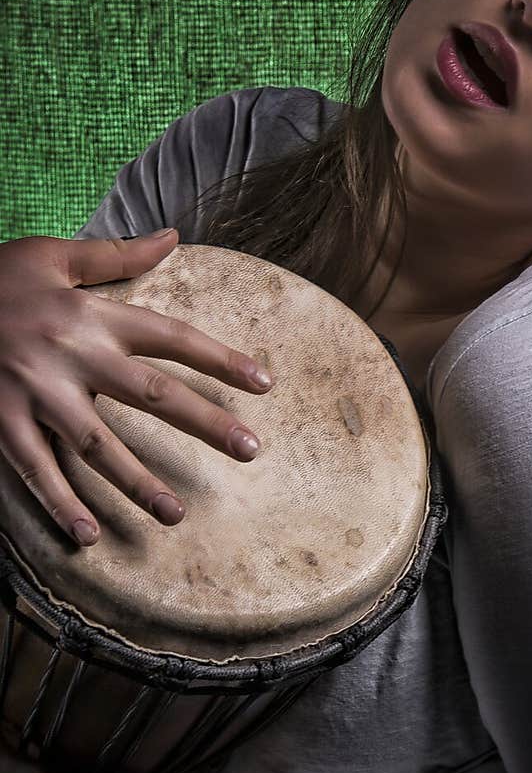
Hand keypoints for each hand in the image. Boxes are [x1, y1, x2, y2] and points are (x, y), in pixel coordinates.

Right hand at [0, 230, 274, 546]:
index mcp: (92, 314)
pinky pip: (34, 470)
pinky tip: (86, 535)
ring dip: (138, 482)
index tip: (264, 383)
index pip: (171, 338)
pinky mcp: (1, 421)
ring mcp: (35, 393)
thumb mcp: (52, 255)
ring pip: (97, 445)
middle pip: (151, 394)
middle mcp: (72, 355)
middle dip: (205, 423)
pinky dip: (59, 504)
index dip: (221, 359)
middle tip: (250, 451)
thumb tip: (174, 237)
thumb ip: (116, 255)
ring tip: (176, 514)